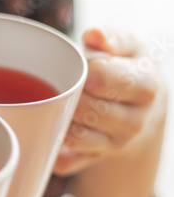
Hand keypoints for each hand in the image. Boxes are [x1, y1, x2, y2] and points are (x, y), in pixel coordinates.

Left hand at [53, 28, 164, 175]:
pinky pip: (64, 160)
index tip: (83, 68)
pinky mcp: (92, 160)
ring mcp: (113, 146)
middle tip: (66, 83)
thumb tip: (93, 36)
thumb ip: (113, 38)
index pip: (103, 79)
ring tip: (59, 101)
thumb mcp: (130, 46)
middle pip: (86, 109)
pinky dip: (51, 145)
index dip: (84, 71)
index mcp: (146, 88)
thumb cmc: (129, 70)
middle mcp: (134, 123)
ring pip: (74, 136)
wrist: (140, 109)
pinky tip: (52, 127)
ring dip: (59, 118)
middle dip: (69, 94)